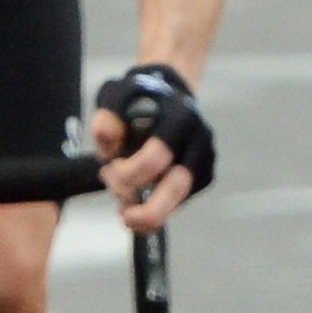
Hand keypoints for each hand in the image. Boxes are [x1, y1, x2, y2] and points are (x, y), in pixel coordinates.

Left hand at [90, 62, 213, 229]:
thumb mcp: (115, 96)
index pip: (156, 157)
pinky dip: (158, 207)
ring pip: (180, 200)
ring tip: (126, 210)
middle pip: (178, 187)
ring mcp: (205, 159)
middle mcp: (199, 139)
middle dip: (149, 211)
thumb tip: (106, 138)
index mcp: (179, 117)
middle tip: (124, 218)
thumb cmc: (137, 99)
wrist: (168, 95)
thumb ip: (107, 117)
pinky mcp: (205, 175)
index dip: (128, 173)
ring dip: (149, 211)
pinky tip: (139, 199)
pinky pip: (180, 202)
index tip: (109, 169)